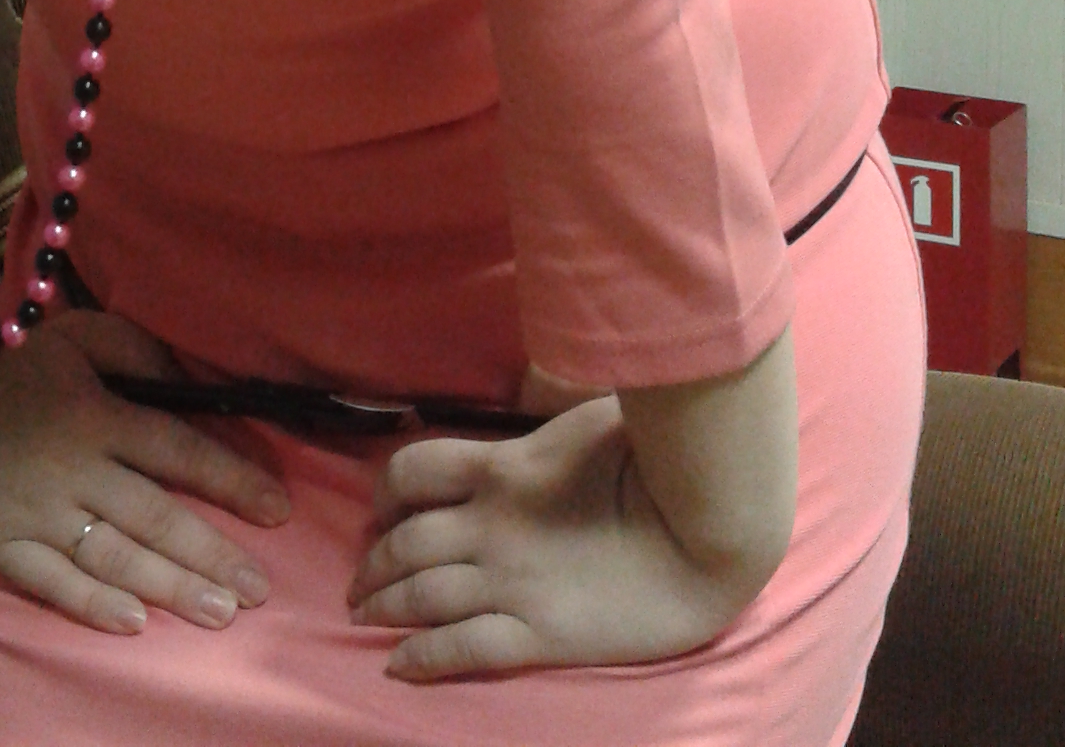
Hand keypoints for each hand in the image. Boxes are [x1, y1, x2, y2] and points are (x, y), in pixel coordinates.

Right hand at [0, 310, 289, 636]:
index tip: (277, 510)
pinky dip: (92, 605)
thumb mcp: (82, 335)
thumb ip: (140, 352)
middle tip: (257, 589)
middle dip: (211, 554)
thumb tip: (191, 384)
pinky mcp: (3, 545)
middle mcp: (75, 469)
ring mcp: (39, 513)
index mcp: (99, 415)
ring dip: (168, 587)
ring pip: (113, 557)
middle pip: (154, 516)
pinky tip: (134, 622)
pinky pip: (51, 582)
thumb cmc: (20, 366)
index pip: (177, 450)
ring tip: (217, 612)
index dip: (231, 480)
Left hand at [346, 393, 766, 678]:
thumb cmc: (658, 460)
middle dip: (373, 562)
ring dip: (383, 606)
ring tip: (363, 617)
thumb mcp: (587, 417)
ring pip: (421, 596)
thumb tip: (530, 397)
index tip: (377, 510)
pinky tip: (396, 666)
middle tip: (358, 581)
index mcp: (501, 466)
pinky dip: (420, 659)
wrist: (707, 532)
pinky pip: (461, 649)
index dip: (385, 491)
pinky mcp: (539, 635)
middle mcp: (492, 526)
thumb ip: (543, 423)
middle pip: (405, 543)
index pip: (413, 470)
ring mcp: (511, 582)